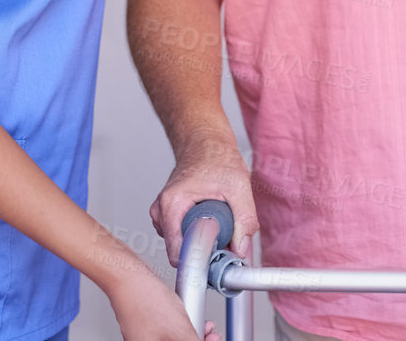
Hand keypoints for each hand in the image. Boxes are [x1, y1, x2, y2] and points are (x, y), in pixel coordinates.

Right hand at [107, 259, 217, 340]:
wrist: (127, 275)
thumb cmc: (143, 299)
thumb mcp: (178, 329)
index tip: (213, 339)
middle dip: (199, 340)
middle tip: (211, 333)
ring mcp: (144, 337)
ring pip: (173, 340)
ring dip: (192, 333)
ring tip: (204, 324)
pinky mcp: (145, 326)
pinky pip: (167, 331)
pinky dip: (180, 326)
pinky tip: (187, 317)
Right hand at [150, 135, 258, 265]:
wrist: (206, 144)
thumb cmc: (217, 159)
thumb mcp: (238, 187)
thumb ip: (244, 220)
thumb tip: (241, 250)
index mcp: (172, 205)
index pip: (178, 252)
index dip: (201, 261)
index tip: (220, 262)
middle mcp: (161, 211)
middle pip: (181, 251)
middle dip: (206, 250)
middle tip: (227, 237)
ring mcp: (163, 215)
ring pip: (184, 245)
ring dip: (203, 241)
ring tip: (219, 220)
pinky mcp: (169, 217)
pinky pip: (184, 236)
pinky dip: (199, 233)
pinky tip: (210, 218)